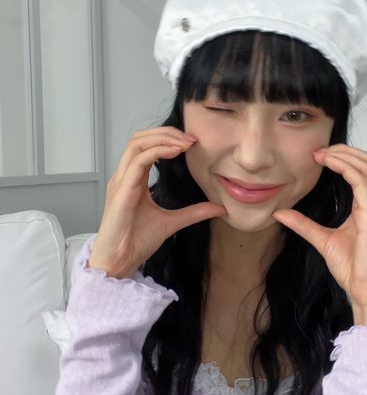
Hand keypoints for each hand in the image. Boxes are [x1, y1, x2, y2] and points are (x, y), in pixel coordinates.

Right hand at [89, 126, 226, 278]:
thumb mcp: (172, 222)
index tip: (192, 143)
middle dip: (166, 132)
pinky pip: (137, 162)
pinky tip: (174, 152)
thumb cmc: (136, 242)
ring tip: (185, 143)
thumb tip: (219, 208)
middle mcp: (123, 177)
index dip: (168, 139)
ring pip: (136, 144)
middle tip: (191, 139)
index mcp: (132, 180)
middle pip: (139, 138)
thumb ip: (193, 212)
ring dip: (163, 138)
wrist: (119, 261)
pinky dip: (156, 152)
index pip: (146, 146)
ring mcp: (120, 183)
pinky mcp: (121, 192)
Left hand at [271, 144, 366, 321]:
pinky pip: (363, 183)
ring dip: (345, 155)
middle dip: (345, 150)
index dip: (342, 157)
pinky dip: (346, 169)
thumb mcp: (321, 240)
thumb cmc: (352, 268)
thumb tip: (280, 212)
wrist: (365, 290)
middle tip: (319, 150)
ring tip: (322, 154)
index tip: (318, 155)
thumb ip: (303, 224)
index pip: (362, 170)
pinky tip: (329, 165)